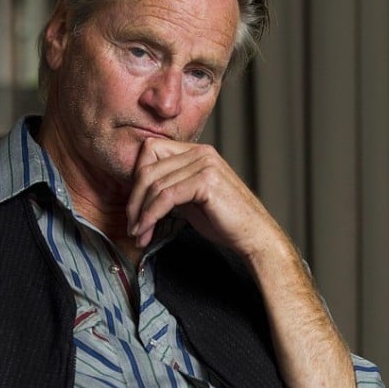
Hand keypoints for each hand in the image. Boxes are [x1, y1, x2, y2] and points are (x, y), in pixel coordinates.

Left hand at [126, 138, 278, 257]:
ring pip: (155, 184)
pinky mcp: (206, 181)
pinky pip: (166, 196)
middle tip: (133, 226)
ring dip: (141, 213)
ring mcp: (205, 164)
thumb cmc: (225, 221)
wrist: (255, 236)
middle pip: (148, 167)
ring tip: (139, 234)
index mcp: (197, 152)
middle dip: (135, 200)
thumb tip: (141, 191)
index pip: (151, 151)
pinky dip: (151, 215)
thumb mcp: (192, 198)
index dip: (136, 179)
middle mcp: (201, 152)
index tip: (135, 207)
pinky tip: (147, 231)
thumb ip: (172, 187)